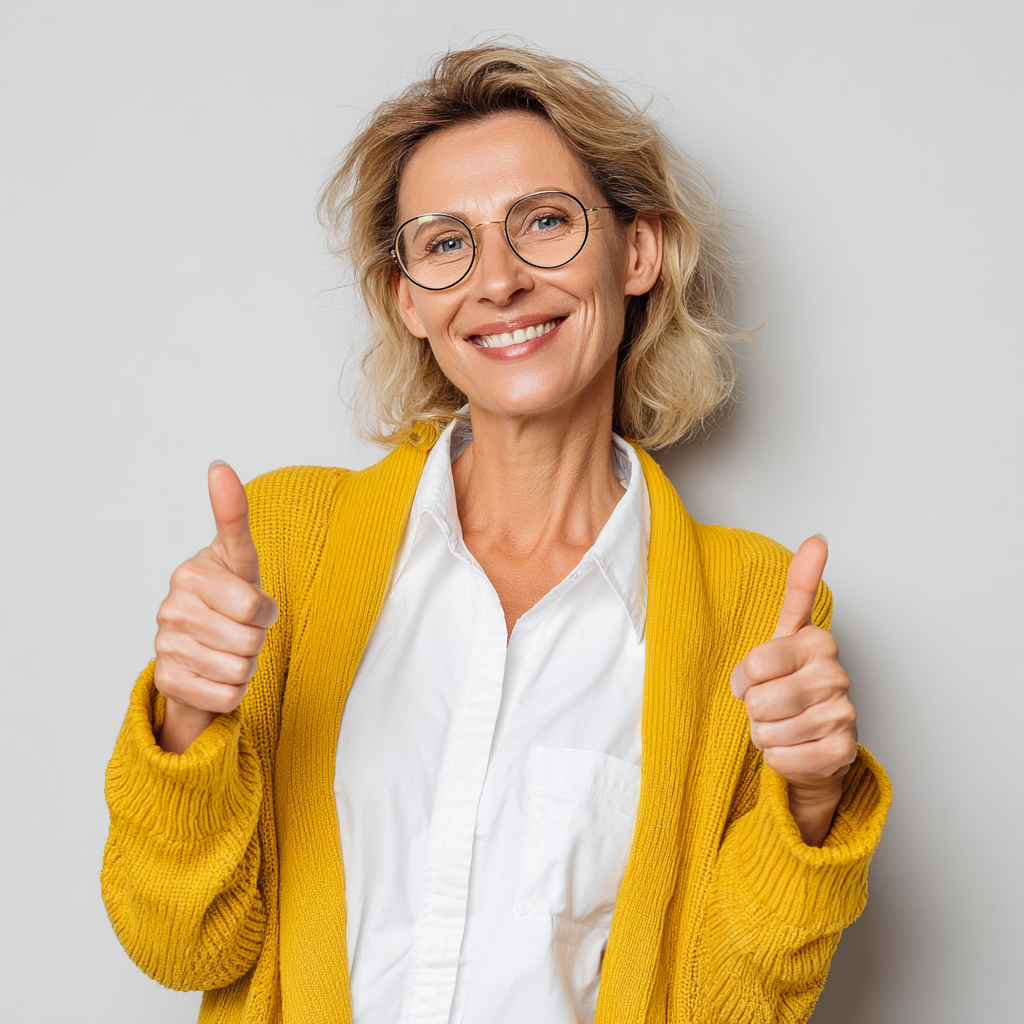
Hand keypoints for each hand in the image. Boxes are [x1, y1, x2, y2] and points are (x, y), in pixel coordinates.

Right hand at [152, 462, 277, 753]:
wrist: (201, 647)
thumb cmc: (229, 596)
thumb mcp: (239, 557)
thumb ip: (232, 517)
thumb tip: (218, 466)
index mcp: (191, 572)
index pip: (252, 607)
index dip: (263, 611)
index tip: (253, 606)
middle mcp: (171, 606)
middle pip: (250, 640)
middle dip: (257, 639)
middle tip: (241, 630)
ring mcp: (164, 644)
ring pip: (240, 670)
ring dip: (245, 664)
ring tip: (229, 649)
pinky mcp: (167, 681)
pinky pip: (226, 696)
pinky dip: (233, 692)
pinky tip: (217, 674)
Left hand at [729, 536, 856, 845]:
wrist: (815, 739)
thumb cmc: (793, 683)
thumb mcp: (789, 633)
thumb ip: (800, 587)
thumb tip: (817, 539)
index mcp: (820, 643)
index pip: (754, 664)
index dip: (745, 678)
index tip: (760, 677)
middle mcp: (837, 677)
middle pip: (759, 700)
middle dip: (755, 708)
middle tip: (773, 705)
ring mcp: (843, 717)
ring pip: (768, 731)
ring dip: (766, 734)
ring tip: (783, 725)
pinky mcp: (841, 754)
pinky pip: (783, 758)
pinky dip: (777, 758)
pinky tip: (793, 747)